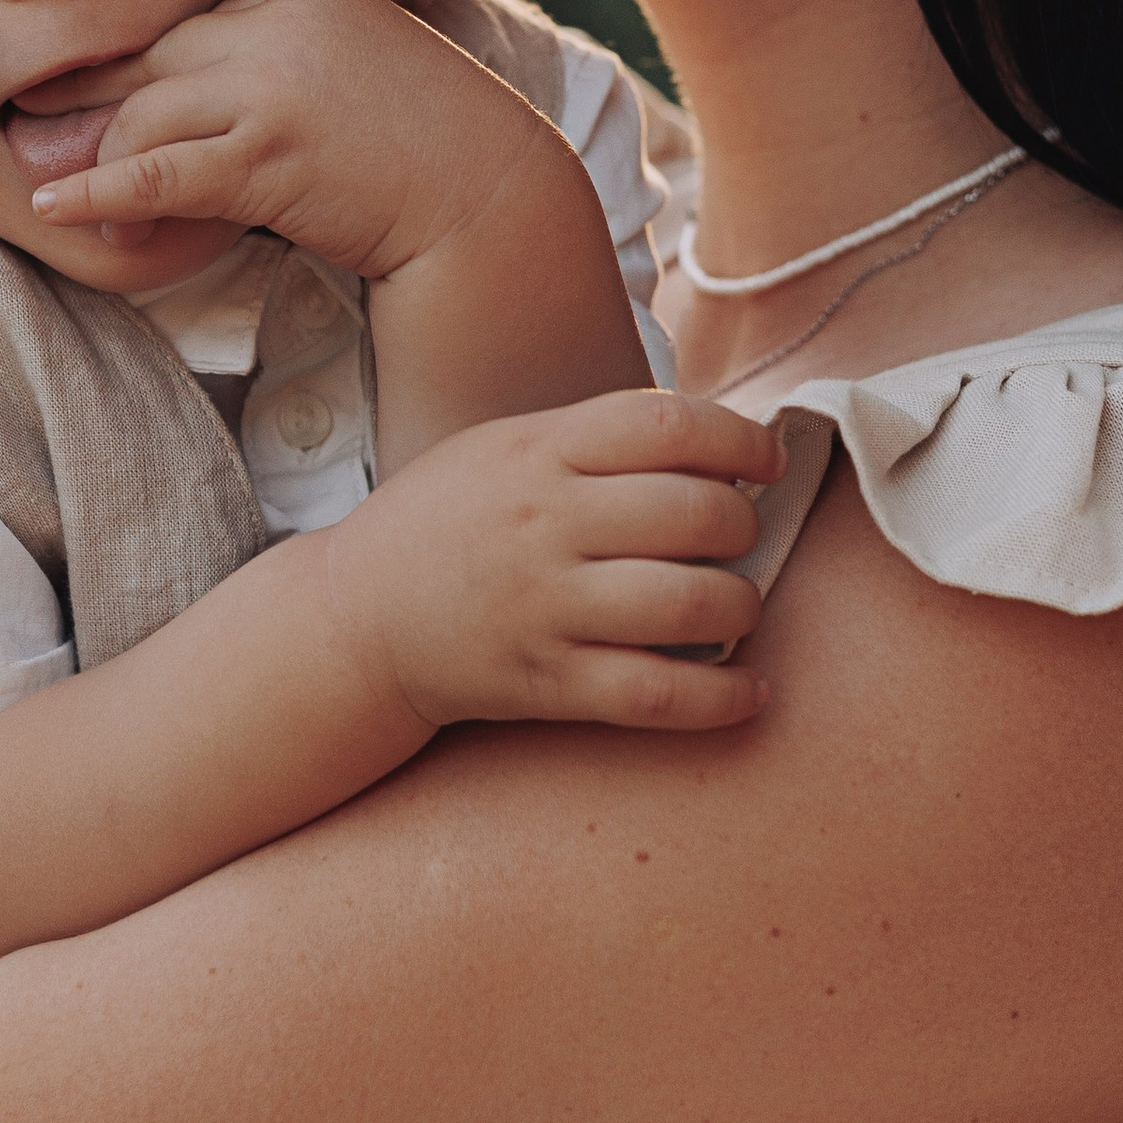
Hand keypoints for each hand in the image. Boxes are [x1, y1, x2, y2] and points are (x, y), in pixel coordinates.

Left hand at [28, 0, 558, 274]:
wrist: (490, 197)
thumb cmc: (424, 144)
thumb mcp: (348, 67)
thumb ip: (277, 55)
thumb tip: (199, 89)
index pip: (184, 17)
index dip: (121, 55)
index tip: (72, 79)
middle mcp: (280, 20)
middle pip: (147, 55)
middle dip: (81, 95)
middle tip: (27, 126)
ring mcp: (275, 83)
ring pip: (143, 114)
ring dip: (90, 157)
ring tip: (50, 184)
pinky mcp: (272, 152)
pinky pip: (160, 172)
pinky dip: (100, 191)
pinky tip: (60, 209)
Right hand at [314, 385, 787, 735]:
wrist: (357, 618)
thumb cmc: (448, 521)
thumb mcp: (505, 445)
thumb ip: (597, 435)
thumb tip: (717, 437)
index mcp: (538, 451)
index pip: (670, 424)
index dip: (741, 438)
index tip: (765, 459)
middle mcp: (546, 523)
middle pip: (695, 511)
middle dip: (744, 522)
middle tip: (738, 533)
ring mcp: (546, 607)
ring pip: (691, 602)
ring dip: (742, 602)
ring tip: (737, 602)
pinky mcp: (548, 683)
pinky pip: (658, 694)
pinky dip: (723, 698)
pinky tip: (751, 690)